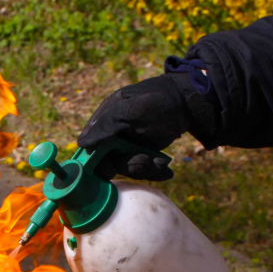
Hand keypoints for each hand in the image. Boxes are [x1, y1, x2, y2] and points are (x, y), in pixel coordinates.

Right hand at [78, 73, 214, 180]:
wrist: (190, 103)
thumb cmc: (159, 100)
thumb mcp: (131, 110)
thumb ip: (106, 125)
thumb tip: (81, 144)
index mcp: (105, 119)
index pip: (90, 145)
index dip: (96, 160)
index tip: (110, 168)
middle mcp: (114, 134)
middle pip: (109, 161)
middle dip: (128, 165)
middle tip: (145, 161)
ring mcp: (129, 144)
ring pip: (127, 167)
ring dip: (145, 169)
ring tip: (161, 162)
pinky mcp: (144, 152)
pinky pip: (142, 169)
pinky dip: (155, 171)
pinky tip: (166, 170)